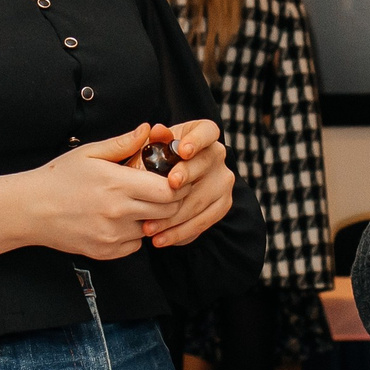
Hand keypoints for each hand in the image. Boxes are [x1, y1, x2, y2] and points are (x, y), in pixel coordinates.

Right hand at [0, 123, 179, 260]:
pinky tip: (118, 221)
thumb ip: (123, 143)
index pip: (168, 190)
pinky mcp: (105, 252)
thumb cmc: (58, 178)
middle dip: (168, 201)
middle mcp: (118, 212)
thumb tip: (148, 130)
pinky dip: (133, 235)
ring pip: (152, 229)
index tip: (168, 178)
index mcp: (117, 184)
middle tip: (157, 191)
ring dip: (150, 218)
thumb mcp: (89, 153)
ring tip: (134, 205)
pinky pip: (135, 245)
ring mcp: (112, 235)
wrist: (30, 210)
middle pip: (167, 211)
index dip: (174, 184)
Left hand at [141, 120, 233, 248]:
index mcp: (201, 133)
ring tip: (149, 227)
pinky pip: (204, 221)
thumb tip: (156, 130)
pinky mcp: (222, 204)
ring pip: (201, 198)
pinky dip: (181, 232)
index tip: (183, 151)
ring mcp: (223, 181)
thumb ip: (151, 141)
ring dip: (175, 214)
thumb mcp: (146, 150)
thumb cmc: (150, 162)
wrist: (160, 187)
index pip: (207, 131)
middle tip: (167, 189)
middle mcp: (217, 155)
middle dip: (186, 177)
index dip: (197, 140)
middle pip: (206, 164)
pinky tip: (161, 240)